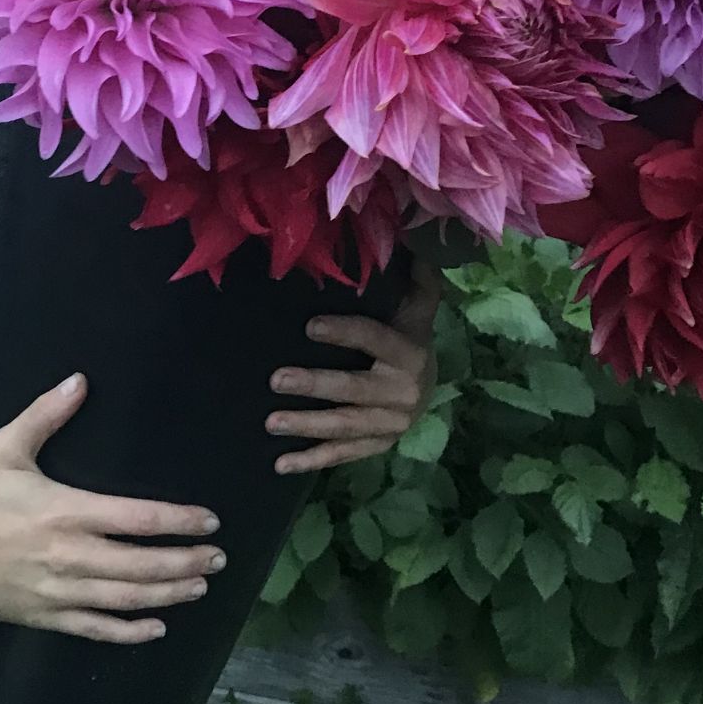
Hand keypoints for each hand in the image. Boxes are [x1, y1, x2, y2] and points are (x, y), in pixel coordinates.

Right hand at [0, 374, 225, 644]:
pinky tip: (157, 627)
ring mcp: (56, 590)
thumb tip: (80, 379)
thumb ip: (47, 414)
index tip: (210, 521)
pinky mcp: (43, 617)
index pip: (138, 519)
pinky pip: (95, 629)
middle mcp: (67, 554)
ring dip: (168, 594)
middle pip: (142, 564)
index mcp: (64, 510)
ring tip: (199, 586)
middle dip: (186, 562)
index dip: (180, 522)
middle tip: (218, 558)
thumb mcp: (6, 447)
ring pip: (126, 598)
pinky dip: (129, 631)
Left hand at [265, 259, 441, 473]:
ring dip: (307, 426)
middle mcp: (404, 391)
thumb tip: (410, 240)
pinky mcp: (377, 444)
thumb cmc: (409, 334)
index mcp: (409, 353)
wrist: (431, 385)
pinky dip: (312, 460)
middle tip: (276, 380)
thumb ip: (414, 276)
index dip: (343, 333)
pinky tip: (281, 463)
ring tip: (271, 422)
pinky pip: (344, 455)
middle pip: (354, 390)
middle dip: (315, 386)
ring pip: (345, 426)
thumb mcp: (417, 305)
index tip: (309, 325)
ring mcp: (390, 423)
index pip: (373, 340)